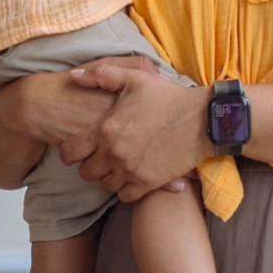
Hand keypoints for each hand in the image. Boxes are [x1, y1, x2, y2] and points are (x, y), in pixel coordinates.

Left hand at [64, 61, 210, 200]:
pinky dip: (126, 189)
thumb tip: (74, 76)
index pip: (69, 153)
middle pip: (86, 173)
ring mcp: (131, 171)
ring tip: (118, 166)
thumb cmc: (168, 97)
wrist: (202, 120)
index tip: (77, 149)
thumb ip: (102, 76)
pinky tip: (132, 176)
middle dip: (90, 165)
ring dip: (108, 177)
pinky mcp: (148, 183)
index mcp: (106, 130)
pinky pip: (125, 196)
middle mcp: (114, 154)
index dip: (69, 152)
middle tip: (100, 157)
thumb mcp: (135, 78)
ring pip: (105, 186)